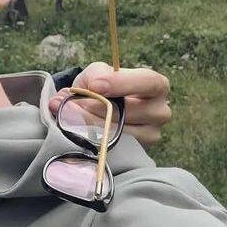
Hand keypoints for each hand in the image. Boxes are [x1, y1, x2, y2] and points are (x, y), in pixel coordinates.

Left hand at [48, 62, 170, 147]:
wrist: (97, 109)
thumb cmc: (101, 86)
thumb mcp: (97, 73)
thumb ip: (95, 75)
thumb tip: (91, 87)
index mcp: (156, 86)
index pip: (149, 82)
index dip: (122, 83)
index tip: (95, 86)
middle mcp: (159, 112)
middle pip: (130, 112)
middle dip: (95, 107)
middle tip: (70, 103)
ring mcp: (150, 135)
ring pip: (119, 132)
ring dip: (88, 123)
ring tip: (66, 114)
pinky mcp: (136, 153)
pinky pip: (112, 148)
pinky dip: (89, 138)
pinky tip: (72, 129)